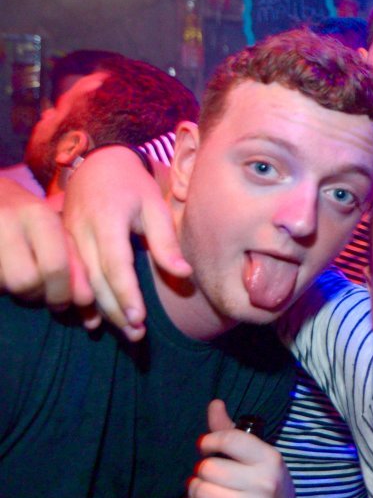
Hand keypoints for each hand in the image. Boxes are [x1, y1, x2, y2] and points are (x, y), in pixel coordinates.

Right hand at [0, 178, 91, 307]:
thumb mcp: (56, 232)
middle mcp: (8, 222)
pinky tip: (3, 274)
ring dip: (13, 292)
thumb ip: (75, 266)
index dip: (62, 294)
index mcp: (39, 216)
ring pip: (3, 286)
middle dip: (35, 296)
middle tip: (38, 293)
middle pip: (26, 282)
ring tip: (16, 277)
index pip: (55, 267)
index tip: (62, 303)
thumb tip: (86, 305)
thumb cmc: (29, 218)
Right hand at [63, 145, 189, 340]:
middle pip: (96, 279)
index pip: (115, 263)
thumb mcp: (155, 207)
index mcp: (108, 219)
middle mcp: (82, 231)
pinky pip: (71, 277)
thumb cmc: (133, 186)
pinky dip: (82, 300)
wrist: (98, 165)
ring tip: (124, 331)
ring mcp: (68, 239)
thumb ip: (166, 242)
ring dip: (101, 310)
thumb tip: (184, 274)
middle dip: (116, 309)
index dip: (126, 292)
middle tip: (137, 333)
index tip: (139, 317)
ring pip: (82, 282)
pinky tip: (94, 319)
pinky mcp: (64, 245)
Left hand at [184, 400, 293, 497]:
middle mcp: (263, 484)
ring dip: (194, 489)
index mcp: (270, 459)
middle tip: (207, 474)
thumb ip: (231, 431)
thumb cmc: (262, 483)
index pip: (229, 439)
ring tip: (203, 490)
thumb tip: (214, 404)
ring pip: (199, 490)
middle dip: (202, 469)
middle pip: (209, 467)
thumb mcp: (255, 456)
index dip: (210, 441)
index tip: (206, 445)